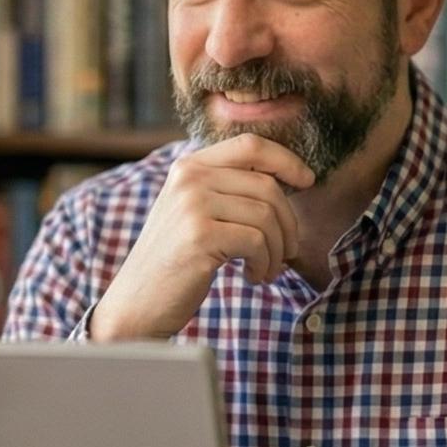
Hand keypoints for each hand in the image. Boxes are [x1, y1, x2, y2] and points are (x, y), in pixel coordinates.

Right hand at [88, 134, 313, 340]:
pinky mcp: (200, 235)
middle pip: (267, 185)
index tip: (307, 181)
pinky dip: (265, 264)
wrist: (138, 301)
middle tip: (285, 252)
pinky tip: (252, 276)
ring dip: (278, 249)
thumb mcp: (195, 211)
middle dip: (288, 223)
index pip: (250, 145)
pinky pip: (258, 241)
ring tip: (267, 269)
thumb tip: (288, 176)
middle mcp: (189, 178)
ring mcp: (192, 205)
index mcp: (189, 166)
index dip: (286, 160)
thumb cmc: (176, 260)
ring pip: (267, 215)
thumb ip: (228, 188)